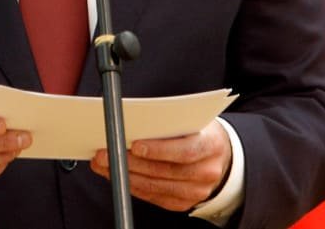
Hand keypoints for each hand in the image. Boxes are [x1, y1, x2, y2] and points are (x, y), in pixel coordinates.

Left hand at [90, 121, 231, 212]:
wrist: (221, 157)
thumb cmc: (200, 132)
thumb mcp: (194, 119)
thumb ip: (171, 121)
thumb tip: (132, 121)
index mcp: (212, 145)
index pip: (186, 150)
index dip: (159, 149)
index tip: (135, 144)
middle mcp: (206, 172)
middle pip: (164, 170)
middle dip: (131, 162)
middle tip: (105, 152)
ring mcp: (195, 192)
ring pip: (155, 186)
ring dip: (124, 175)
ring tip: (103, 163)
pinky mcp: (182, 204)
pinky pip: (153, 196)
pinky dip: (131, 185)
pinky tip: (116, 174)